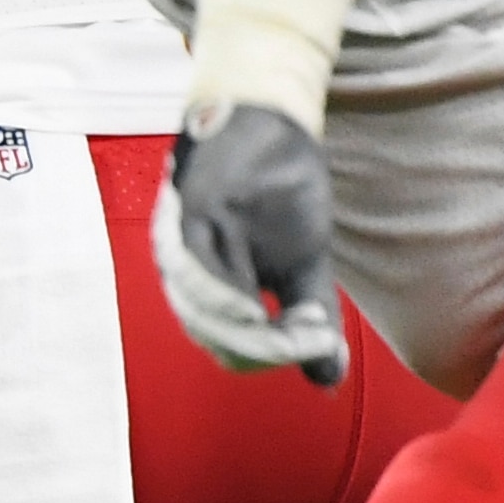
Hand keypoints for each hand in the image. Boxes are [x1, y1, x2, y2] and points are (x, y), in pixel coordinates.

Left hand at [154, 105, 347, 381]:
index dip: (272, 359)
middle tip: (315, 345)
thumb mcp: (304, 262)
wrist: (271, 121)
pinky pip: (193, 271)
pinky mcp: (185, 212)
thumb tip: (325, 381)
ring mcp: (178, 241)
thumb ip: (310, 318)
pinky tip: (256, 310)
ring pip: (201, 312)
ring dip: (251, 335)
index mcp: (202, 287)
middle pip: (213, 336)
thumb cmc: (282, 193)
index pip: (228, 347)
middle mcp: (180, 270)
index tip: (318, 353)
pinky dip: (224, 300)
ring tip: (300, 332)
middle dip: (266, 352)